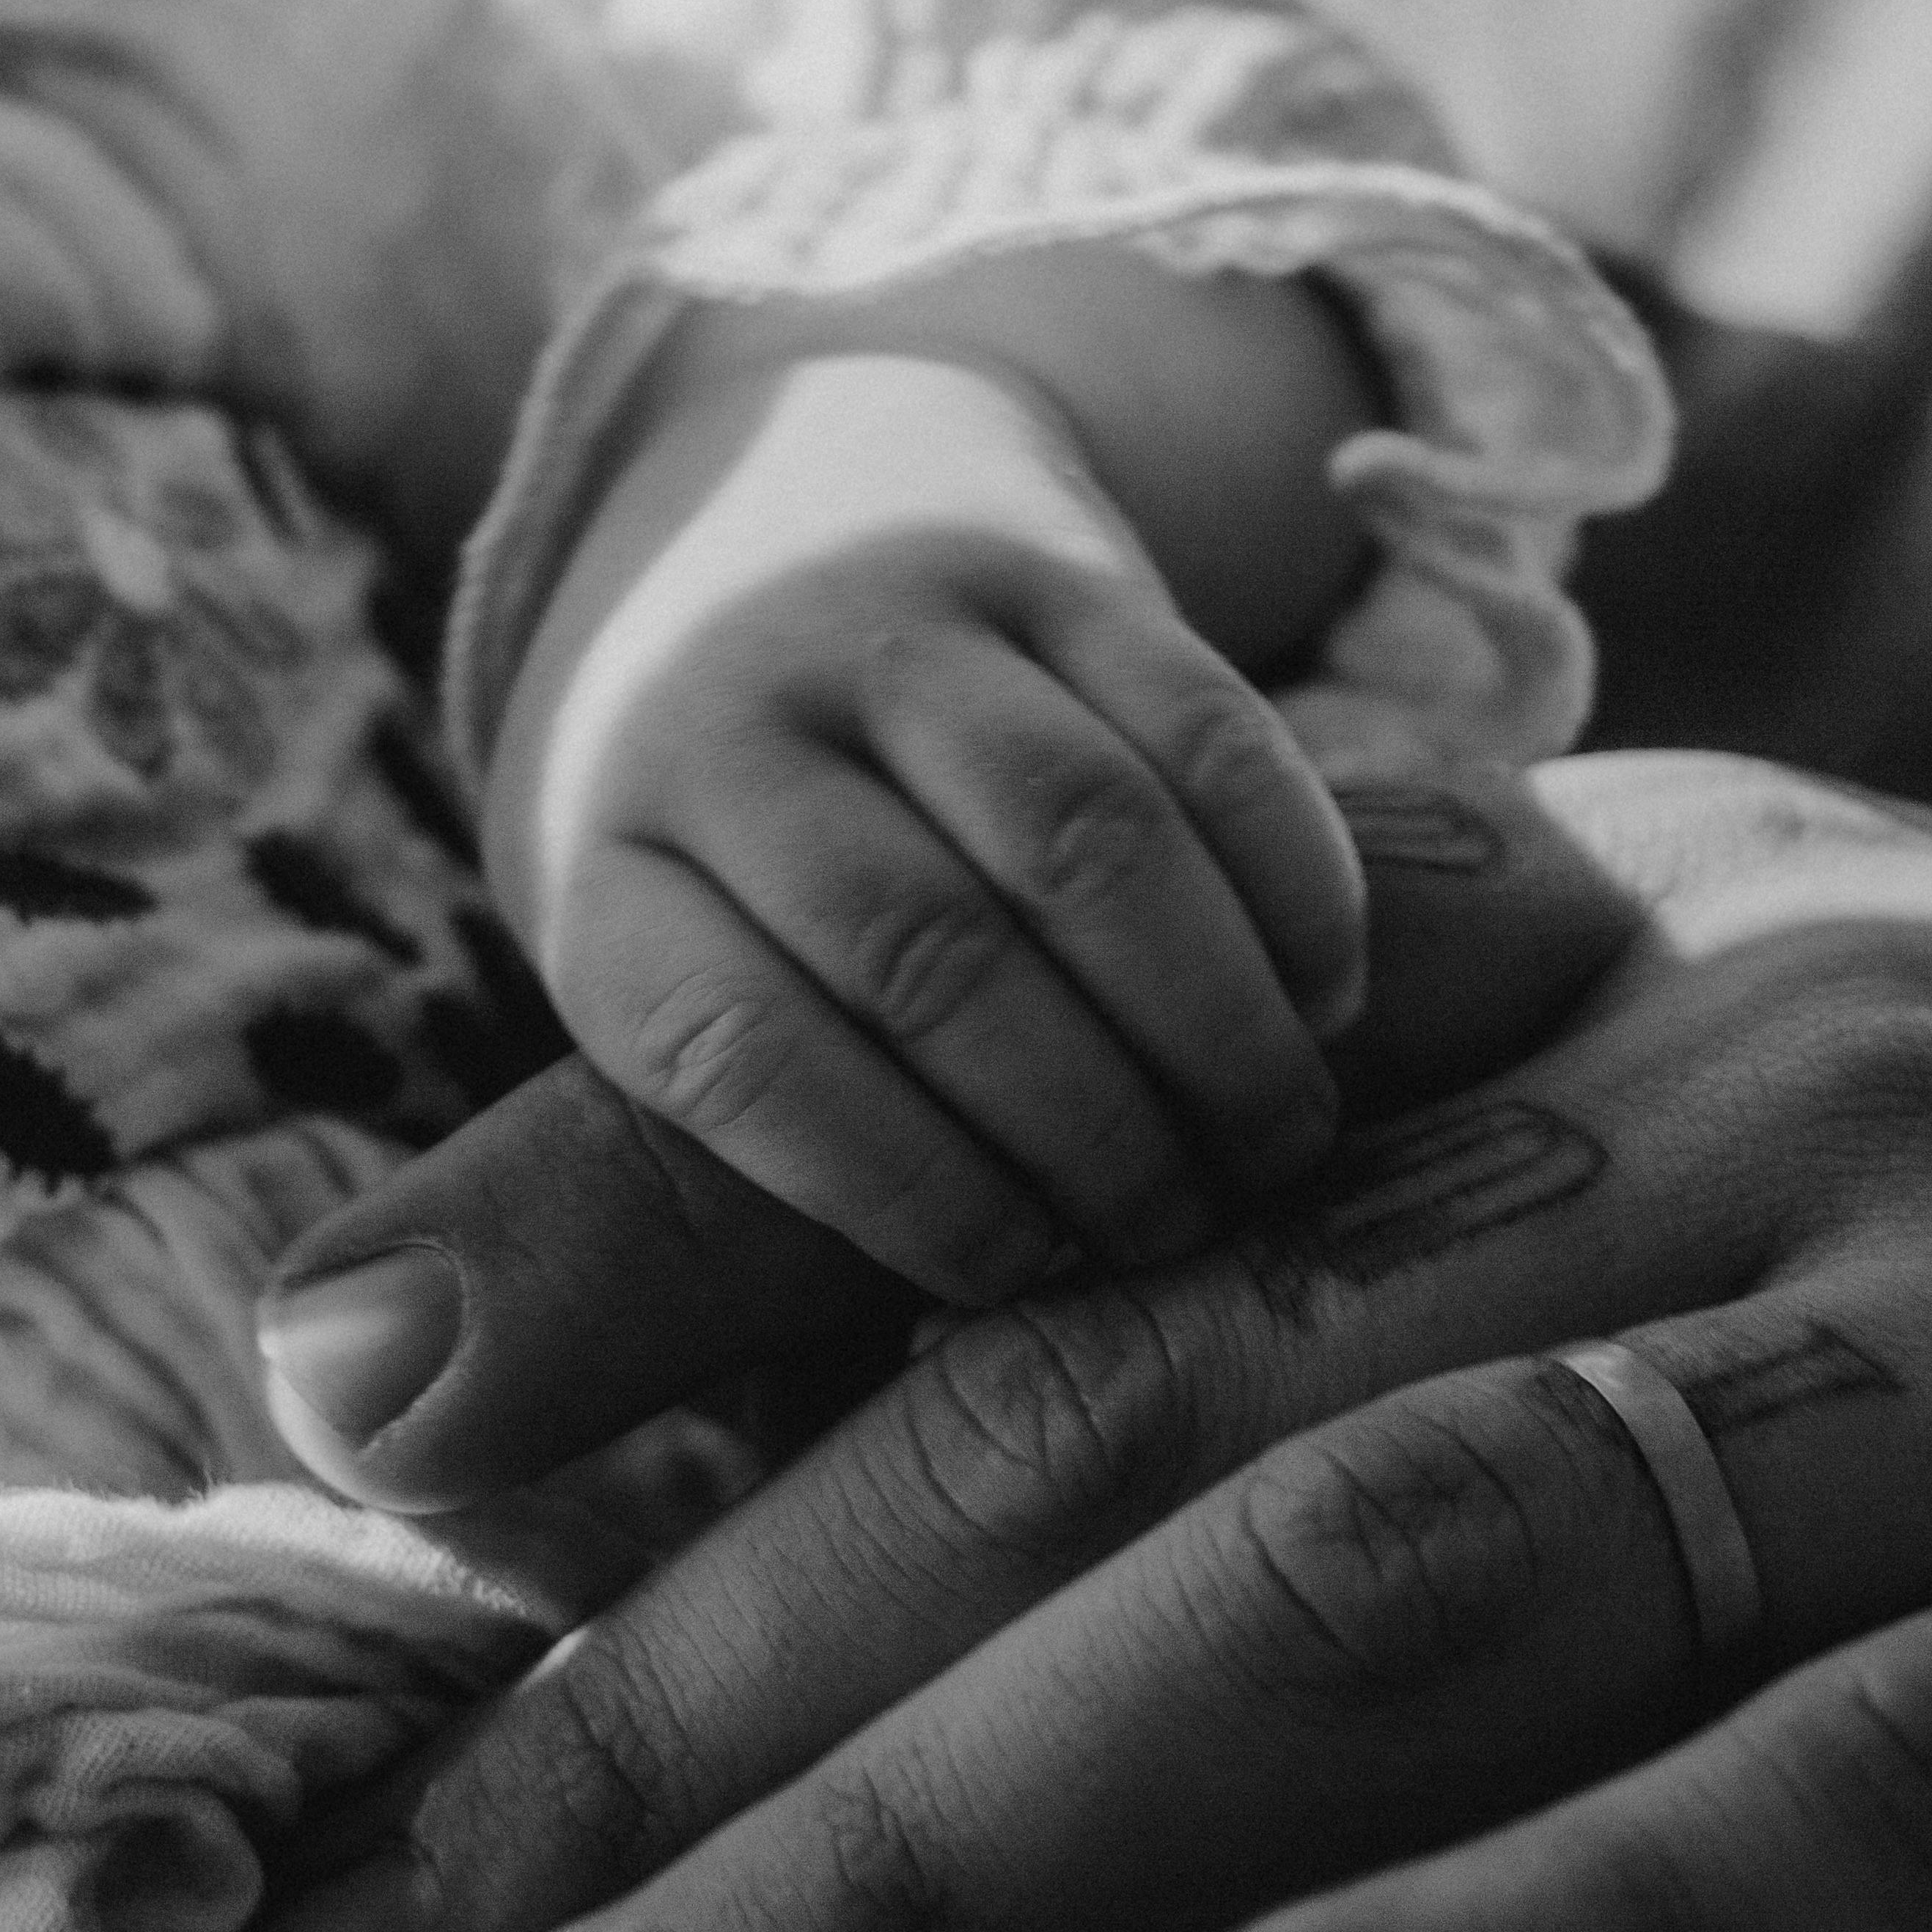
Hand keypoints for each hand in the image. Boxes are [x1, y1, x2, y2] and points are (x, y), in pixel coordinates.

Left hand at [235, 752, 1931, 1931]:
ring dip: (1108, 1838)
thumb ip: (1098, 1207)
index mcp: (1588, 956)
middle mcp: (1788, 1095)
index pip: (1073, 1091)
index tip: (342, 1462)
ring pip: (1497, 1572)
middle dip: (819, 1721)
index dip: (670, 1269)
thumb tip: (437, 1352)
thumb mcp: (1553, 1104)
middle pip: (1210, 1391)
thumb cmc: (1910, 1226)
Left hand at [479, 341, 1367, 1300]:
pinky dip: (1286, 880)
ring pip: (1086, 836)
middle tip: (1190, 1239)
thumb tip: (861, 1423)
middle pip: (929, 954)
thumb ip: (738, 1174)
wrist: (776, 507)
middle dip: (1087, 1134)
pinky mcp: (1056, 565)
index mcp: (606, 868)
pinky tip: (1324, 997)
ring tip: (1279, 1143)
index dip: (899, 1192)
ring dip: (1210, 1023)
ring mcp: (894, 621)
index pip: (736, 1049)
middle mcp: (727, 721)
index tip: (1020, 1287)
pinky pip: (1202, 723)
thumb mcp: (677, 975)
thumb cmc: (742, 859)